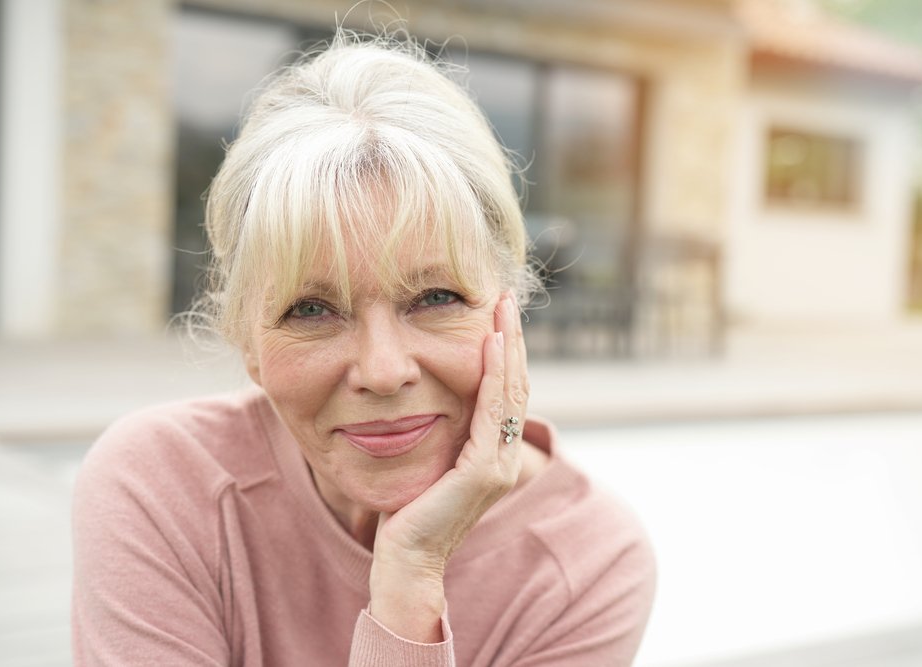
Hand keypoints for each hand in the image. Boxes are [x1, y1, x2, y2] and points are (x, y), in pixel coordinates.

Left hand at [368, 292, 528, 641]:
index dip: (505, 351)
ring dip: (507, 346)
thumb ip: (437, 430)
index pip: (506, 392)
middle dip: (511, 338)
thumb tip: (422, 392)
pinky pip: (494, 411)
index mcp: (493, 454)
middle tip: (504, 297)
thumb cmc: (406, 511)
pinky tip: (489, 343)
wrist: (404, 559)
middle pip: (516, 385)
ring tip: (501, 308)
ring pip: (511, 392)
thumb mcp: (426, 458)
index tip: (495, 313)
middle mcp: (504, 458)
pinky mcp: (484, 471)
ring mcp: (499, 465)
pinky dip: (494, 373)